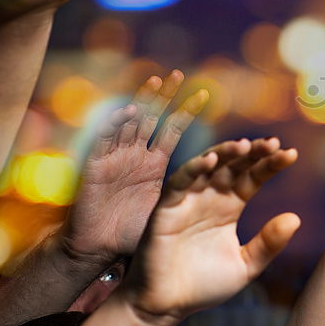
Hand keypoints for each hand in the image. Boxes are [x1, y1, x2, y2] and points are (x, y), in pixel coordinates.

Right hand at [62, 71, 207, 261]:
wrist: (97, 251)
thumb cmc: (131, 235)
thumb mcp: (166, 211)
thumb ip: (189, 198)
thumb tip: (228, 198)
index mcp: (153, 164)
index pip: (172, 130)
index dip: (186, 112)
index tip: (204, 93)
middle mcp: (134, 155)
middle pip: (151, 118)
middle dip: (164, 97)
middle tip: (179, 74)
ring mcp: (115, 158)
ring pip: (129, 123)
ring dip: (141, 101)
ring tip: (156, 82)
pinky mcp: (96, 167)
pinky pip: (105, 140)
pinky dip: (115, 124)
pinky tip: (130, 111)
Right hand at [123, 137, 299, 324]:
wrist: (166, 306)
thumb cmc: (204, 285)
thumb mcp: (246, 265)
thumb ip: (269, 244)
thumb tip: (296, 218)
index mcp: (231, 206)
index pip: (254, 177)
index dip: (271, 164)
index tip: (292, 155)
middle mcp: (211, 198)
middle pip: (234, 165)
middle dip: (253, 152)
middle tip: (273, 143)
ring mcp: (188, 201)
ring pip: (207, 166)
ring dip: (225, 152)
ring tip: (245, 145)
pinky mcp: (166, 209)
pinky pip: (179, 183)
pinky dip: (193, 169)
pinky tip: (211, 160)